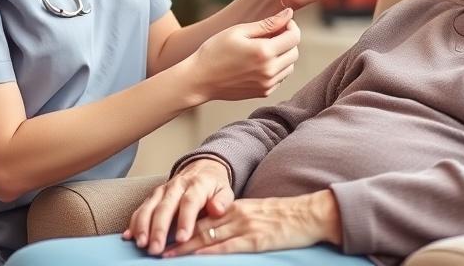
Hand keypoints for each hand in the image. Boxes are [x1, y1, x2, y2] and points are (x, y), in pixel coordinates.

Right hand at [123, 158, 234, 254]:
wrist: (202, 168)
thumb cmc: (213, 186)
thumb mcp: (224, 190)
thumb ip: (222, 201)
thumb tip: (217, 209)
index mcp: (196, 185)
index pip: (189, 202)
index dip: (185, 220)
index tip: (182, 239)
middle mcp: (176, 186)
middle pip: (165, 206)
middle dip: (159, 229)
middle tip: (156, 248)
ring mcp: (162, 191)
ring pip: (149, 207)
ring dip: (143, 226)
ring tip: (141, 244)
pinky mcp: (153, 196)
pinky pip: (141, 208)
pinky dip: (134, 222)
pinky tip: (128, 236)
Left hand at [160, 191, 341, 256]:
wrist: (310, 214)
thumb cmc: (285, 217)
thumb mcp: (256, 213)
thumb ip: (235, 220)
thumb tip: (215, 231)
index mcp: (234, 207)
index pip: (200, 216)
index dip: (179, 224)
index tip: (161, 231)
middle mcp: (235, 214)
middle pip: (198, 226)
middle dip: (174, 236)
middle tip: (153, 245)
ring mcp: (245, 226)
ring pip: (208, 236)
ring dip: (185, 246)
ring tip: (165, 253)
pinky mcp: (256, 240)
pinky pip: (228, 246)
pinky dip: (209, 252)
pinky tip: (195, 256)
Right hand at [187, 8, 299, 101]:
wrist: (199, 79)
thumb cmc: (215, 50)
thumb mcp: (239, 31)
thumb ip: (267, 23)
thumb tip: (289, 13)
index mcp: (264, 52)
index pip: (294, 37)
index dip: (292, 26)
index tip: (281, 23)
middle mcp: (269, 71)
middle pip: (294, 52)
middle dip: (288, 40)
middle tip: (272, 34)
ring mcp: (267, 84)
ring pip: (290, 66)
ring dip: (283, 55)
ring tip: (264, 48)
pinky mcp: (263, 92)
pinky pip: (280, 77)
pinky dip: (276, 68)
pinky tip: (259, 62)